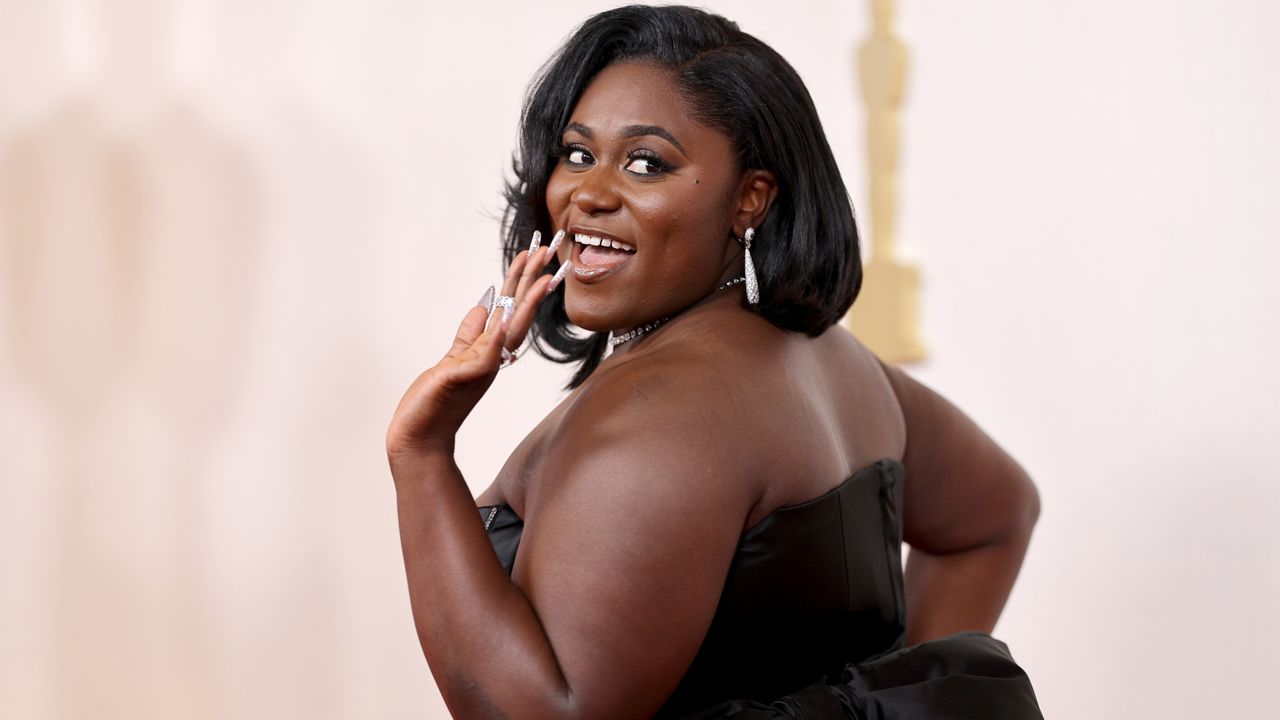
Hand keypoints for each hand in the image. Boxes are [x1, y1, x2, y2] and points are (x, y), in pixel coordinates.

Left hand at [386, 231, 568, 458]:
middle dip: (532, 282)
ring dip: (525, 306)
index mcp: (487, 350)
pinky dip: (492, 341)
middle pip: (516, 315)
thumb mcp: (452, 359)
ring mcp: (477, 370)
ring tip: (542, 278)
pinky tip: (501, 323)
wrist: (420, 439)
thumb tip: (484, 304)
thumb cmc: (434, 404)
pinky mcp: (458, 380)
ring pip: (508, 333)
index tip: (534, 254)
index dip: (522, 281)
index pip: (509, 310)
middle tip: (549, 251)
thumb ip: (470, 333)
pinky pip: (481, 359)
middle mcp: (489, 358)